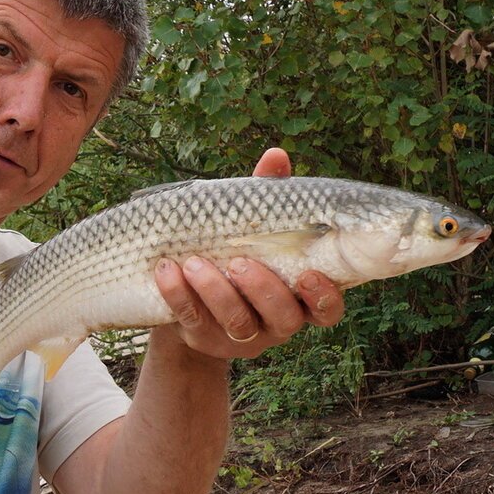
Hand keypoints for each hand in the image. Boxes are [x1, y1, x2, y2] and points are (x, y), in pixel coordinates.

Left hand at [154, 148, 345, 358]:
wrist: (187, 295)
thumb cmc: (232, 250)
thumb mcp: (249, 224)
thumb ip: (267, 196)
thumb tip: (276, 155)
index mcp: (298, 295)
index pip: (327, 309)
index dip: (324, 297)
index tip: (308, 274)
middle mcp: (276, 321)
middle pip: (283, 317)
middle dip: (262, 289)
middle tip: (239, 262)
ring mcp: (240, 335)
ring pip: (238, 323)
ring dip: (216, 291)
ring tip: (193, 263)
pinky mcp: (202, 337)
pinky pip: (192, 319)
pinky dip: (178, 294)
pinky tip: (166, 270)